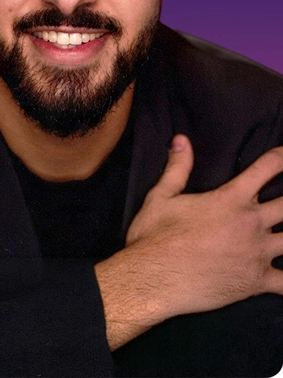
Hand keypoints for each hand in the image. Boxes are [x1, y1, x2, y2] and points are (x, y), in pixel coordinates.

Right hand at [95, 135, 282, 349]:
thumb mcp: (161, 196)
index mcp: (231, 198)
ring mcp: (256, 254)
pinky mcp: (256, 282)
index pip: (266, 168)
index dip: (282, 157)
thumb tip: (181, 139)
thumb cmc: (155, 236)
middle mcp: (250, 223)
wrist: (152, 279)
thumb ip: (177, 167)